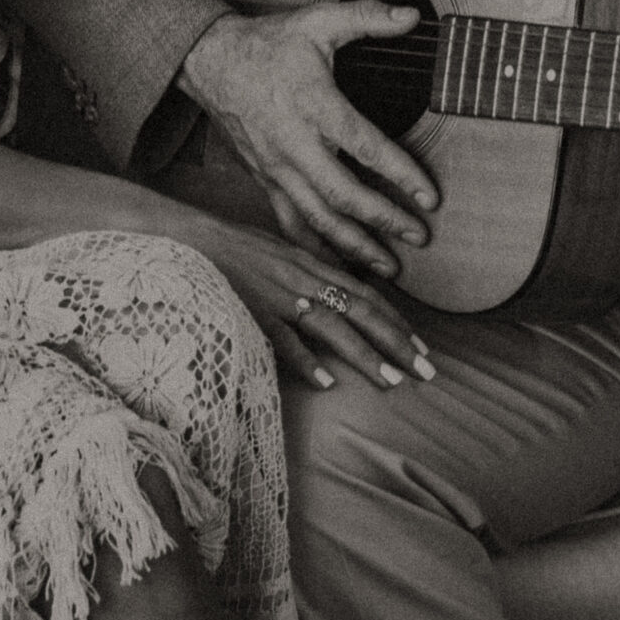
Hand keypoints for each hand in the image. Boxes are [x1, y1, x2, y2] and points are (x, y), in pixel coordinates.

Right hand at [171, 211, 434, 391]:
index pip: (366, 294)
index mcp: (312, 265)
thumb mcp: (281, 254)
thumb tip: (337, 296)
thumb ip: (310, 274)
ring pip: (333, 326)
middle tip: (428, 371)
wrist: (192, 239)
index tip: (421, 346)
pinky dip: (306, 360)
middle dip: (397, 342)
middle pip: (362, 312)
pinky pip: (285, 338)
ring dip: (365, 355)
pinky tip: (326, 381)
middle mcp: (304, 278)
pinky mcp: (254, 309)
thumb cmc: (234, 250)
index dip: (396, 321)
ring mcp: (280, 295)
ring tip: (392, 381)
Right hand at [179, 3, 439, 280]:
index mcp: (314, 105)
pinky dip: (316, 247)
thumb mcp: (318, 20)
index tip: (431, 196)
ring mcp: (277, 167)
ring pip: (316, 218)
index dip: (402, 173)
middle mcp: (294, 144)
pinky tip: (340, 264)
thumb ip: (366, 17)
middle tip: (419, 236)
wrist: (212, 62)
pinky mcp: (265, 179)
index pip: (365, 147)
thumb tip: (412, 17)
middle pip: (342, 195)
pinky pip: (291, 222)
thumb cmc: (269, 44)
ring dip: (354, 244)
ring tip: (388, 265)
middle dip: (383, 220)